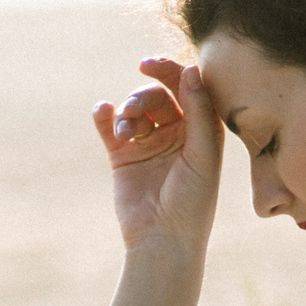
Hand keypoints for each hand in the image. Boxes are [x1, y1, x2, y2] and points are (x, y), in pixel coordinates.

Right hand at [93, 56, 221, 255]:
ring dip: (126, 112)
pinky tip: (102, 112)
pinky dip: (105, 116)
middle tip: (133, 107)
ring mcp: (147, 143)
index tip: (151, 64)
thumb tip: (192, 69)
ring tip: (125, 133)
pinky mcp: (122, 156)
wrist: (163, 240)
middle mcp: (176, 133)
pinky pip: (110, 126)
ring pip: (134, 110)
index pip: (187, 89)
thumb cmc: (193, 201)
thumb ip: (199, 111)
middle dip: (143, 97)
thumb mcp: (202, 154)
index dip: (170, 71)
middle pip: (157, 96)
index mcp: (201, 130)